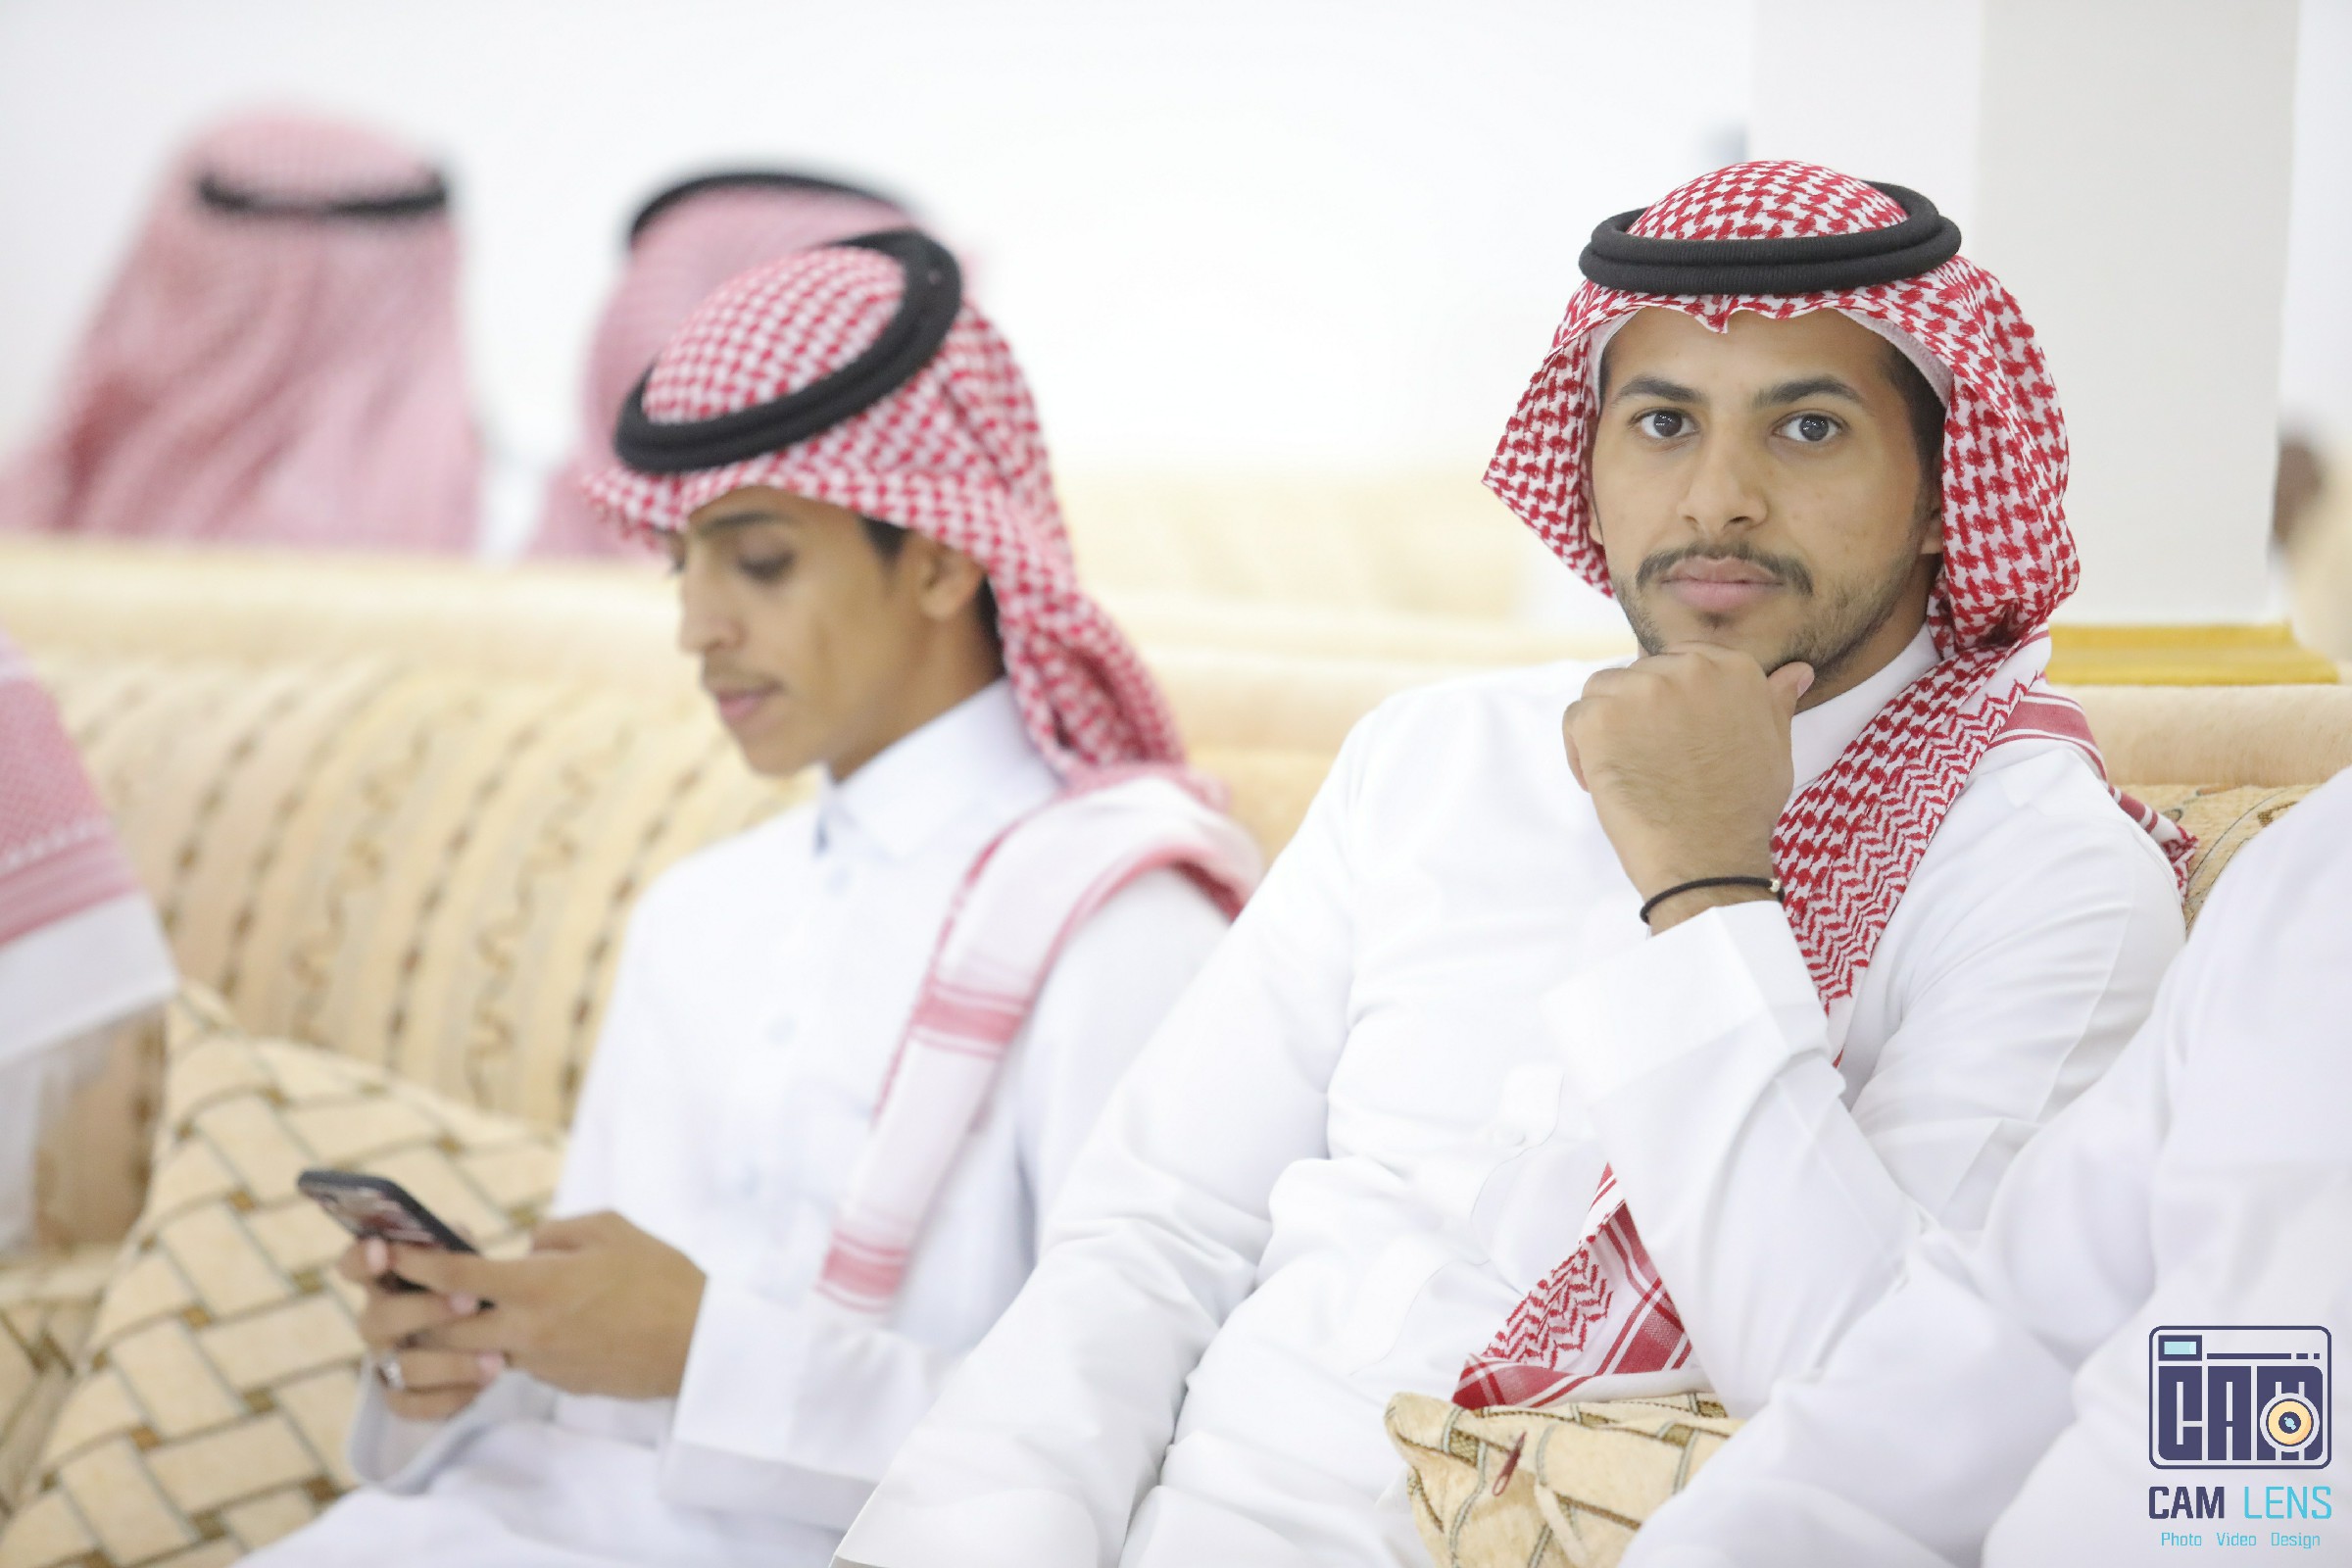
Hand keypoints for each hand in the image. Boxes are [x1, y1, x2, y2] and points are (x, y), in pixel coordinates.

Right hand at [339, 1236, 503, 1422]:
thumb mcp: (465, 1256)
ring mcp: (385, 1361)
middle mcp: (377, 1321)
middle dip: (426, 1310)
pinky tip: (483, 1383)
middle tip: (473, 1302)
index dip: (359, 1259)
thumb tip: (450, 1238)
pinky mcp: (400, 1396)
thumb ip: (454, 1245)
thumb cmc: (470, 1282)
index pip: (353, 1266)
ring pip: (403, 1368)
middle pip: (380, 1318)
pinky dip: (449, 1398)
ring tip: (496, 1360)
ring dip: (451, 1364)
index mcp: (384, 1280)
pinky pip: (412, 1406)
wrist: (492, 1328)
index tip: (381, 1251)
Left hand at [393, 1211, 706, 1401]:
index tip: (391, 1249)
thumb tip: (527, 1247)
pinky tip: (513, 1328)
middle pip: (445, 1326)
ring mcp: (539, 1361)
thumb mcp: (609, 1229)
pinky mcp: (555, 1381)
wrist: (696, 1343)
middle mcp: (527, 1328)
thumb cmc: (660, 1276)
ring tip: (450, 1310)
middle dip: (418, 1307)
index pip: (457, 1274)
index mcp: (538, 1284)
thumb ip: (555, 1233)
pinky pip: (512, 1362)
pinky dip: (499, 1346)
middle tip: (401, 1288)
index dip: (416, 1261)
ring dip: (453, 1333)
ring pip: (472, 1351)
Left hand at [1563, 644, 1812, 931]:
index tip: (1673, 735)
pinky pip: (1576, 718)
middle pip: (1641, 674)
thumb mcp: (1774, 748)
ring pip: (1604, 690)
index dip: (1670, 700)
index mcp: (1732, 668)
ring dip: (1608, 725)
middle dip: (1639, 713)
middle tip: (1649, 758)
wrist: (1706, 858)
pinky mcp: (1600, 718)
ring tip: (1625, 765)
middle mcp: (1686, 669)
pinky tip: (1600, 780)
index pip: (1681, 661)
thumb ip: (1774, 702)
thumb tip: (1794, 672)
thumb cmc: (1743, 809)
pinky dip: (1580, 749)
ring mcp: (1641, 691)